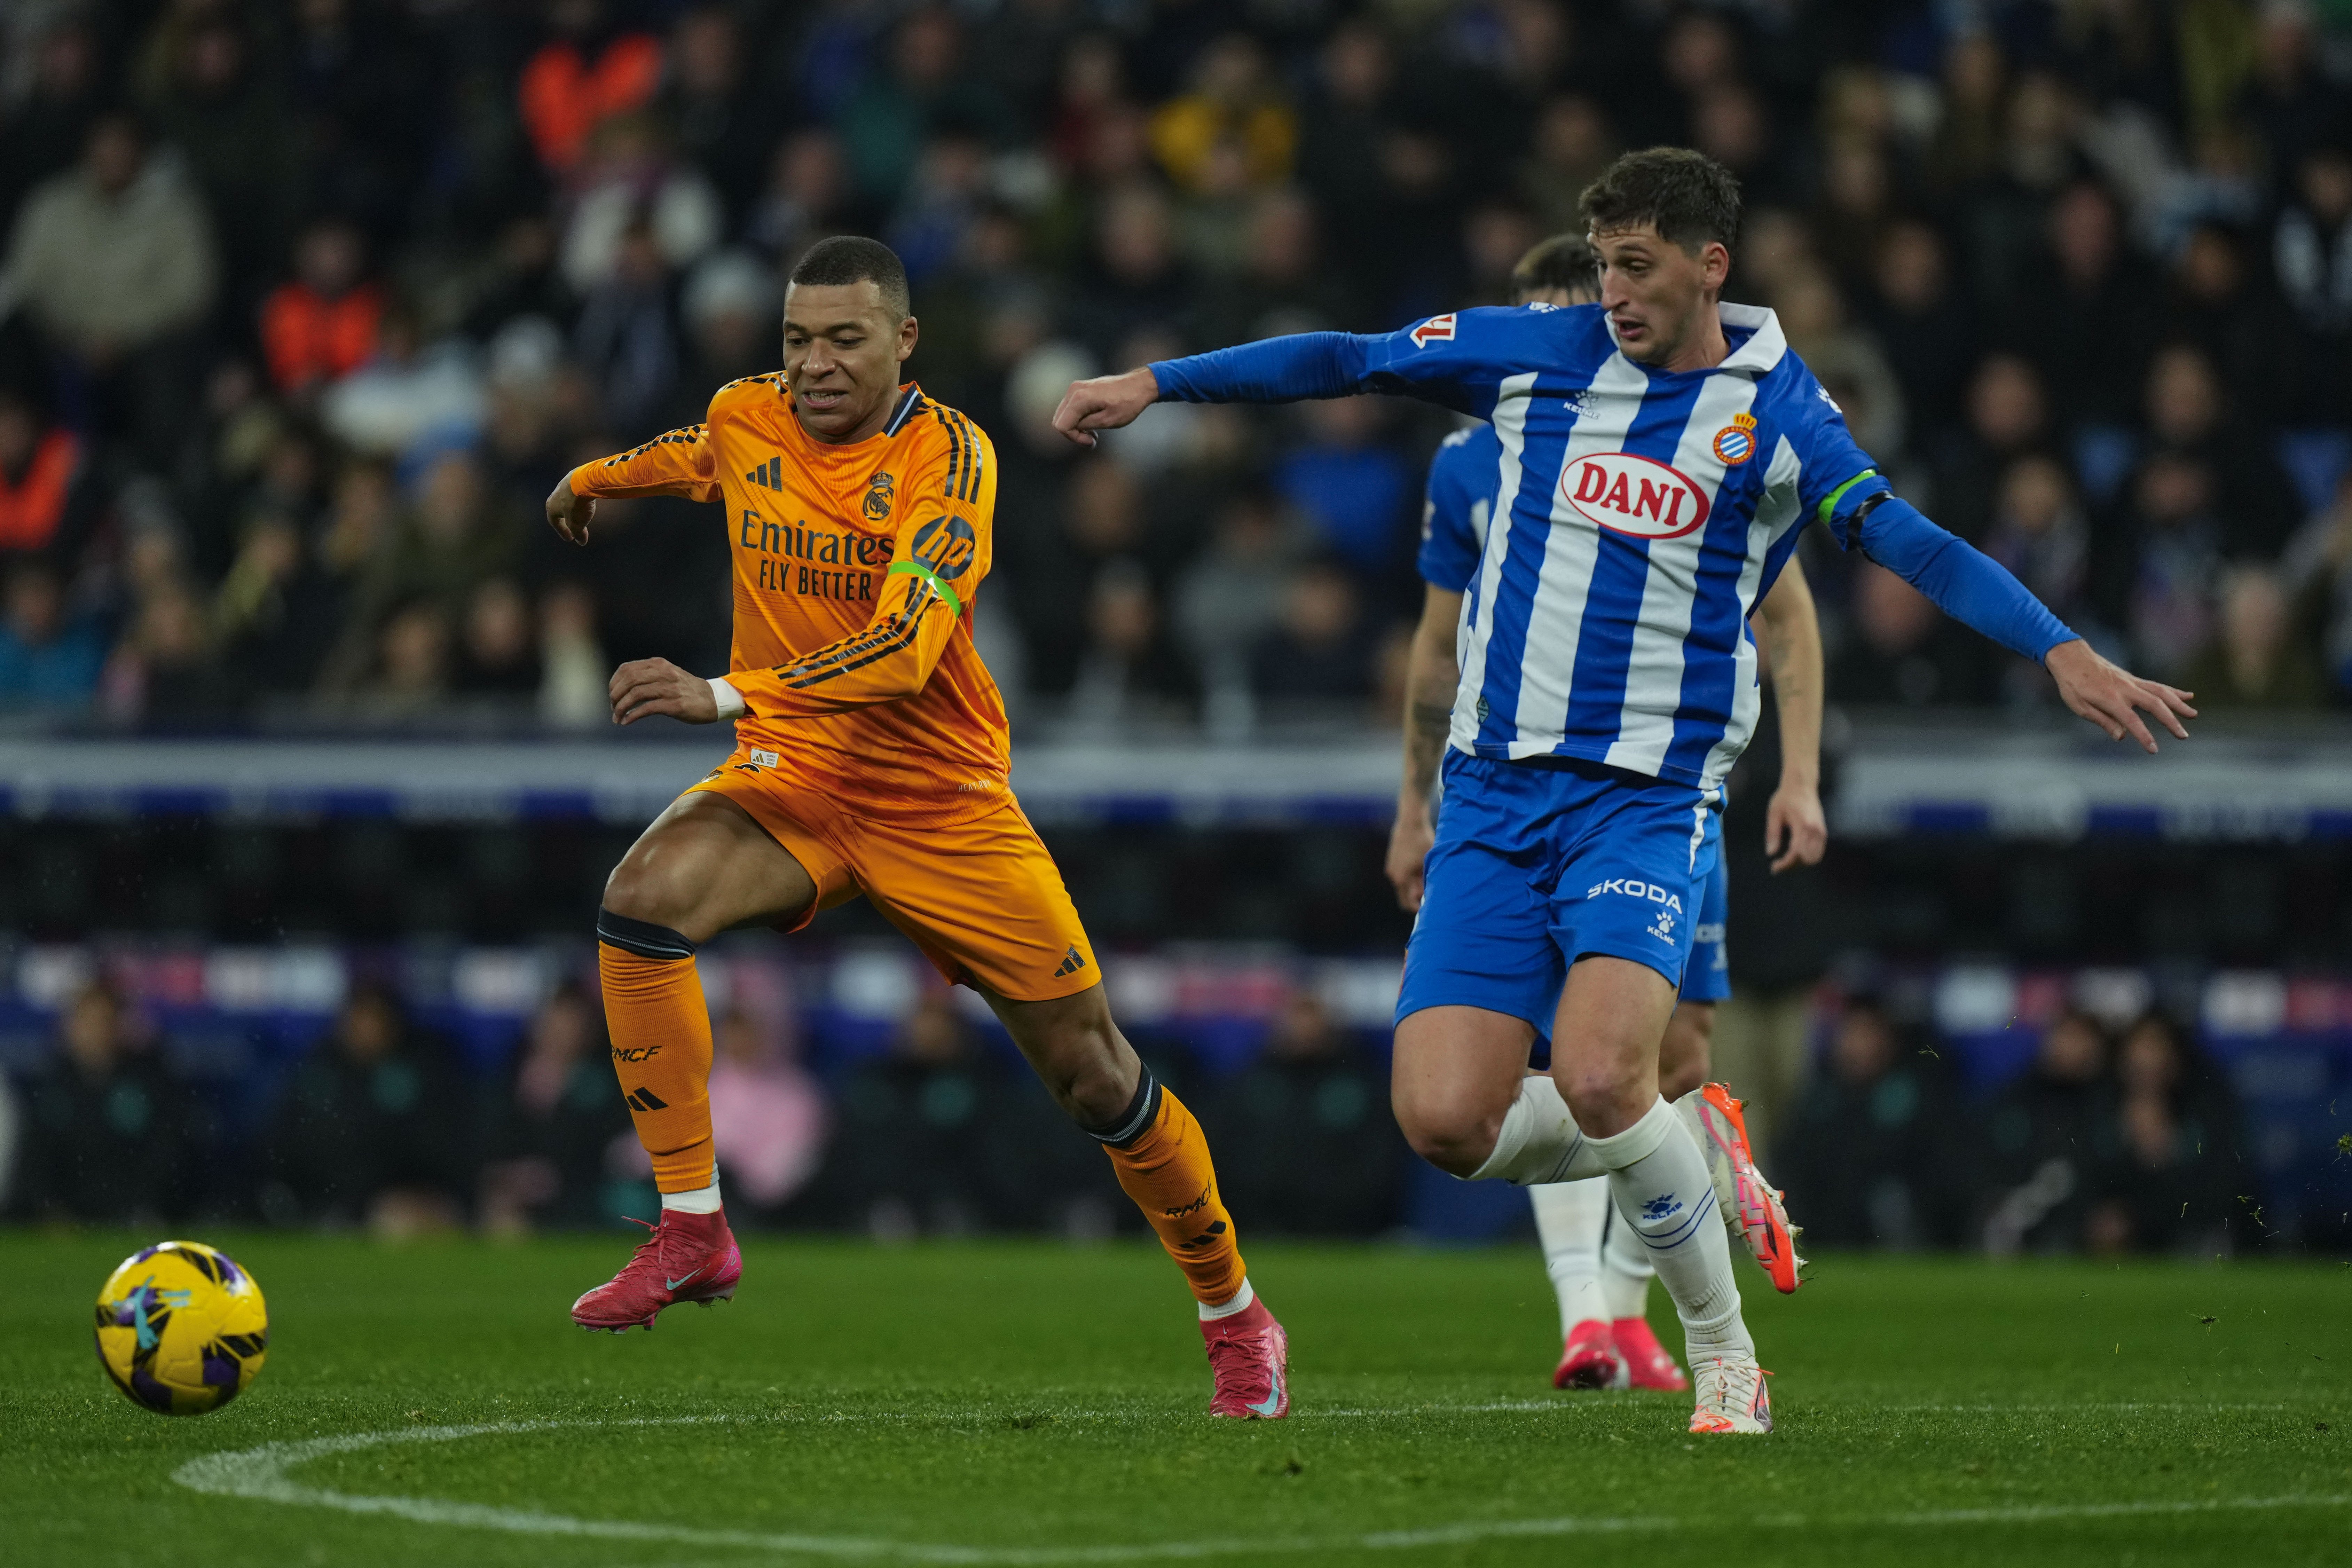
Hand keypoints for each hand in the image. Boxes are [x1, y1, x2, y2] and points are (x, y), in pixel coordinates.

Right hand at [545, 476, 594, 544]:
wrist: (584, 481)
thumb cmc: (577, 504)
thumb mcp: (577, 524)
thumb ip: (578, 533)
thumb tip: (581, 541)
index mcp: (551, 506)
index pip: (554, 522)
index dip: (562, 531)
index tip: (570, 538)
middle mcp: (554, 494)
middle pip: (559, 510)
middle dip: (566, 520)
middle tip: (573, 528)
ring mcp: (564, 485)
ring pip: (567, 500)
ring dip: (573, 509)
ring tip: (581, 515)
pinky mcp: (574, 477)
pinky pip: (575, 492)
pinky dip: (579, 499)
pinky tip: (586, 501)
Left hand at [609, 657, 718, 724]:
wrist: (714, 700)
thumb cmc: (686, 690)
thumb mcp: (667, 675)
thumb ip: (648, 676)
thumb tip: (622, 687)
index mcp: (659, 664)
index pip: (627, 669)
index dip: (614, 683)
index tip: (612, 696)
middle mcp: (664, 673)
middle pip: (629, 680)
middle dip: (615, 695)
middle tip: (613, 708)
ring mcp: (670, 688)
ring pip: (636, 693)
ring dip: (621, 707)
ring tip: (617, 717)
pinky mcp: (675, 705)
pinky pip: (647, 708)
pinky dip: (633, 715)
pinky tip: (627, 721)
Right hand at [1050, 367, 1159, 446]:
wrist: (1140, 385)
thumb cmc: (1128, 403)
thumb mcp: (1108, 421)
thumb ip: (1085, 425)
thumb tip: (1072, 428)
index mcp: (1079, 398)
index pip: (1062, 426)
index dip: (1074, 438)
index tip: (1092, 441)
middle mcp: (1074, 390)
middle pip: (1059, 420)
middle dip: (1074, 434)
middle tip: (1093, 439)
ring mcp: (1075, 388)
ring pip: (1064, 415)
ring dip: (1076, 427)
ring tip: (1095, 433)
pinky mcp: (1080, 388)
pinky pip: (1070, 409)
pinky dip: (1079, 419)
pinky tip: (1094, 422)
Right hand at [1386, 799, 1434, 911]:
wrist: (1410, 821)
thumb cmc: (1421, 841)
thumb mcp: (1427, 863)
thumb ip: (1425, 881)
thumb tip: (1426, 894)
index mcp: (1401, 878)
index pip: (1406, 903)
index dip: (1417, 908)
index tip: (1427, 907)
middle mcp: (1393, 875)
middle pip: (1404, 894)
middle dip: (1416, 897)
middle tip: (1429, 893)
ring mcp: (1391, 867)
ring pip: (1403, 884)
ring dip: (1413, 886)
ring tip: (1427, 878)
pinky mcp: (1392, 859)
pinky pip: (1401, 874)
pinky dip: (1410, 877)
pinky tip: (1420, 869)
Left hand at [1763, 779, 1826, 872]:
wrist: (1802, 785)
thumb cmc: (1786, 798)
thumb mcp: (1774, 813)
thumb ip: (1772, 834)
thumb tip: (1770, 853)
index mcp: (1803, 825)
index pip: (1796, 853)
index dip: (1785, 864)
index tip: (1773, 868)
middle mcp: (1815, 830)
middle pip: (1807, 859)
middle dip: (1792, 866)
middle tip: (1778, 865)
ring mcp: (1821, 832)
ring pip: (1814, 858)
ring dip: (1800, 863)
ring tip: (1785, 861)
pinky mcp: (1823, 832)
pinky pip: (1818, 852)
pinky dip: (1807, 858)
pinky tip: (1794, 855)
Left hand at [2045, 638, 2194, 752]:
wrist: (2071, 657)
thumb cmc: (2072, 684)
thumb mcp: (2079, 706)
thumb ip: (2102, 720)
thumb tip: (2122, 737)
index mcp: (2110, 698)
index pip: (2131, 720)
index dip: (2144, 736)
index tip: (2154, 750)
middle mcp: (2125, 689)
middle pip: (2154, 705)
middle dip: (2171, 721)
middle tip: (2184, 736)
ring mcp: (2131, 682)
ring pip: (2161, 692)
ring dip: (2179, 704)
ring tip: (2193, 715)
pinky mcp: (2133, 679)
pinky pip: (2157, 685)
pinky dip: (2173, 691)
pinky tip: (2188, 696)